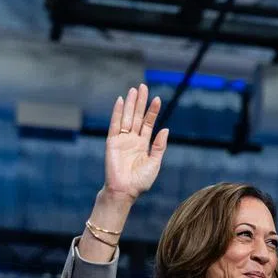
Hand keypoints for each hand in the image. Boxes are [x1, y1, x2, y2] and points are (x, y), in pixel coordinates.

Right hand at [103, 84, 168, 204]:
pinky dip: (117, 112)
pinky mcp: (112, 142)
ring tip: (134, 89)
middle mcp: (132, 139)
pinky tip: (121, 101)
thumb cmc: (140, 180)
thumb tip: (165, 128)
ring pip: (127, 117)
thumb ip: (159, 146)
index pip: (148, 123)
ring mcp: (122, 139)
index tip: (157, 99)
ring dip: (130, 104)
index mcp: (143, 144)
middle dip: (140, 102)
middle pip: (137, 116)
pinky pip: (115, 124)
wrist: (125, 190)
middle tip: (143, 86)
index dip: (152, 111)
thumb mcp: (155, 162)